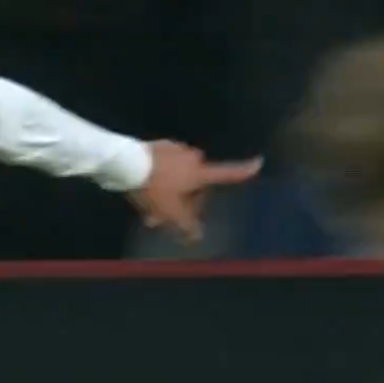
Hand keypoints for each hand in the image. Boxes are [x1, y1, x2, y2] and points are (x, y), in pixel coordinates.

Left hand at [131, 141, 261, 243]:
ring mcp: (175, 149)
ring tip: (149, 209)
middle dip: (184, 198)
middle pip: (196, 181)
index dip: (244, 170)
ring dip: (169, 190)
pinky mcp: (158, 145)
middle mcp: (191, 157)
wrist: (124, 162)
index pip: (227, 173)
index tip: (259, 162)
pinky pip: (165, 165)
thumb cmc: (152, 188)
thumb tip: (197, 237)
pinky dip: (159, 178)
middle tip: (167, 217)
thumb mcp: (169, 212)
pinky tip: (143, 190)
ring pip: (178, 174)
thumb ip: (185, 225)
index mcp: (199, 172)